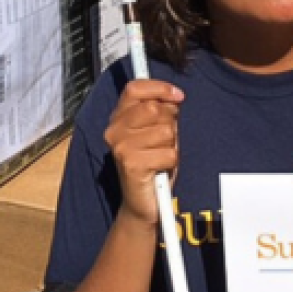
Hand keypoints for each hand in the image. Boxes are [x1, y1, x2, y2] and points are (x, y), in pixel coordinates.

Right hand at [104, 80, 184, 225]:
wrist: (143, 203)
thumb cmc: (153, 165)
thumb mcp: (157, 132)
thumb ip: (161, 112)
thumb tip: (174, 96)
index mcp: (118, 119)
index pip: (135, 88)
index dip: (159, 88)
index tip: (178, 95)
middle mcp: (114, 131)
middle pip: (154, 108)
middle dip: (170, 123)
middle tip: (164, 141)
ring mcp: (121, 147)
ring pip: (165, 131)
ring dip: (171, 145)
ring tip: (161, 157)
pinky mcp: (131, 164)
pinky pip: (168, 153)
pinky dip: (171, 162)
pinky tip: (160, 169)